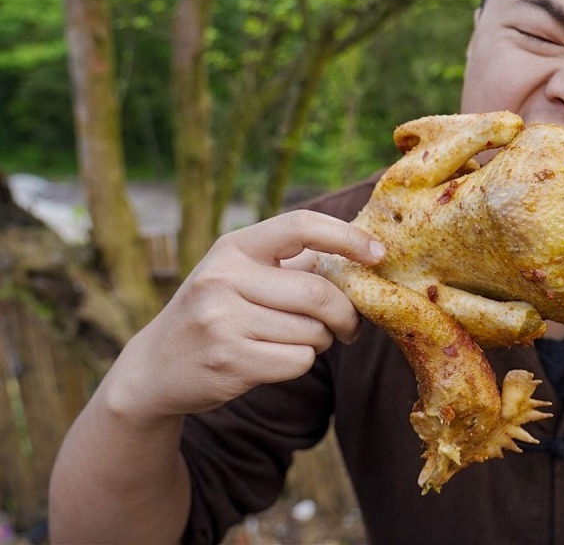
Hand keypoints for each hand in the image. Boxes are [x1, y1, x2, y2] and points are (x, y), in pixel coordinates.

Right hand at [106, 210, 383, 422]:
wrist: (153, 369)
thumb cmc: (217, 314)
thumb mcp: (239, 275)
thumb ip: (292, 264)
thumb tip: (365, 256)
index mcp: (233, 247)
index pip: (301, 226)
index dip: (347, 238)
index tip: (378, 254)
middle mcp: (223, 278)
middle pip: (318, 293)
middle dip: (346, 314)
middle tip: (350, 327)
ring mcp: (222, 320)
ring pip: (312, 332)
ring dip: (320, 342)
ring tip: (297, 341)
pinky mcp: (229, 361)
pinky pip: (299, 361)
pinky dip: (301, 362)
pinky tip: (276, 359)